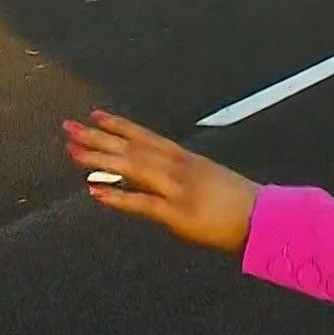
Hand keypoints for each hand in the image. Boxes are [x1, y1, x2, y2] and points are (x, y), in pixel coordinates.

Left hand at [63, 109, 260, 253]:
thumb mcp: (211, 179)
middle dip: (98, 137)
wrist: (265, 219)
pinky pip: (142, 203)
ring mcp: (177, 189)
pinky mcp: (177, 214)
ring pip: (133, 168)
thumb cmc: (241, 203)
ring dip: (100, 159)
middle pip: (132, 148)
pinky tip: (93, 191)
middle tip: (68, 128)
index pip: (147, 137)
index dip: (120, 126)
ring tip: (72, 152)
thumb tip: (164, 179)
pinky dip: (117, 196)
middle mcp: (179, 168)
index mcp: (187, 159)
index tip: (95, 115)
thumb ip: (186, 176)